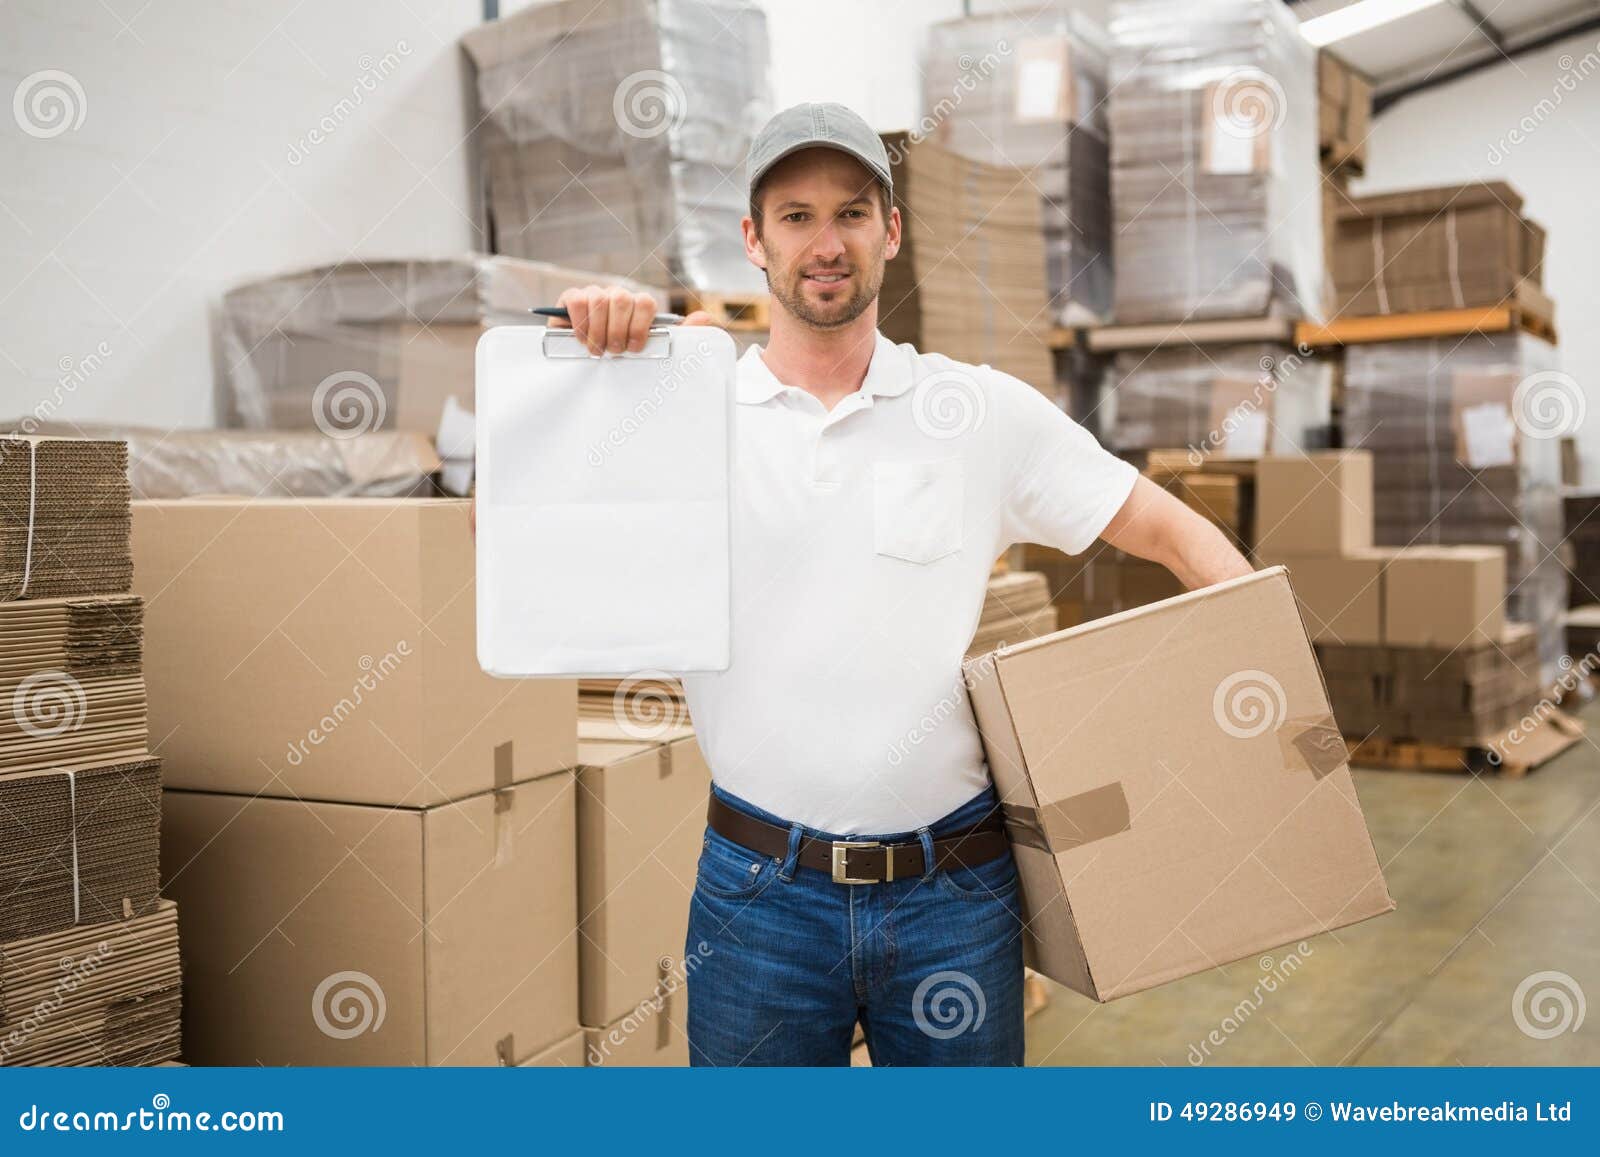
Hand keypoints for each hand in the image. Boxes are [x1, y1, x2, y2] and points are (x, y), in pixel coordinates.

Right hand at [553, 285, 712, 353]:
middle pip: (622, 299)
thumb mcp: (652, 349)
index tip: (634, 348)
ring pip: (600, 300)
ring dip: (599, 330)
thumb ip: (682, 334)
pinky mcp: (571, 299)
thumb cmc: (622, 355)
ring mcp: (594, 295)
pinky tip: (582, 339)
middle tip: (615, 351)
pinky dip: (580, 322)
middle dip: (618, 330)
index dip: (640, 326)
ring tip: (597, 350)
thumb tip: (706, 318)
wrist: (586, 363)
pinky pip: (577, 299)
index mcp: (637, 306)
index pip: (645, 303)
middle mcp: (617, 297)